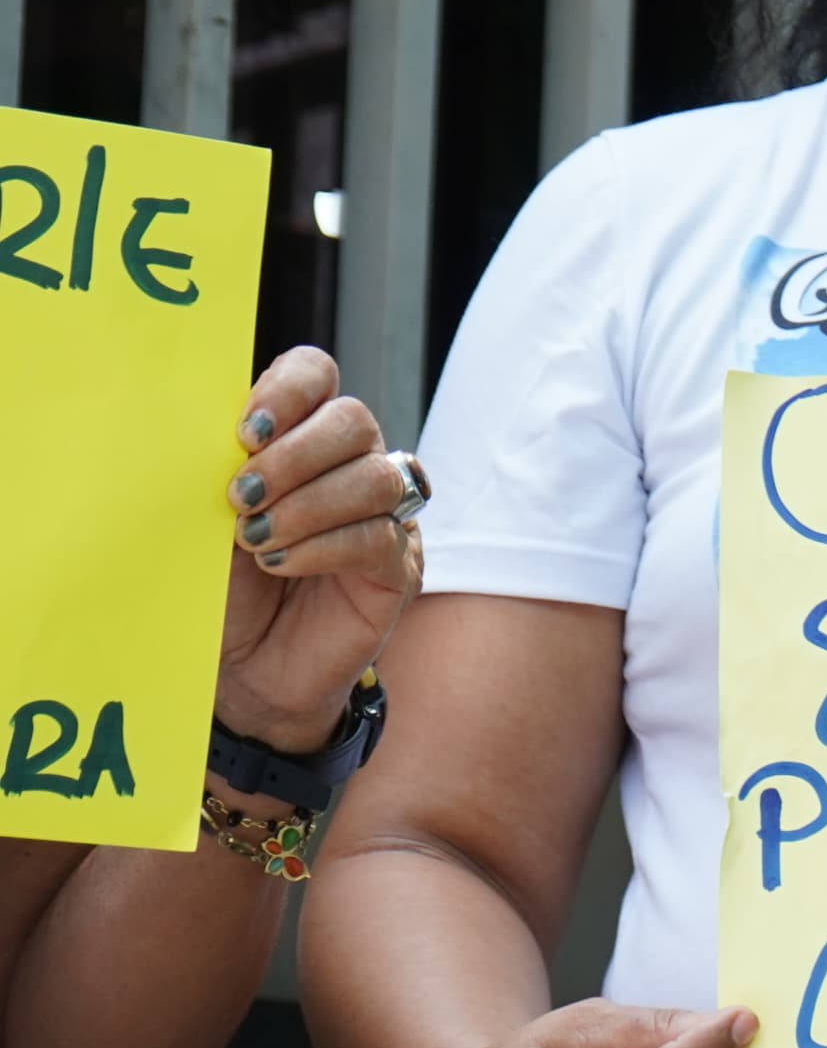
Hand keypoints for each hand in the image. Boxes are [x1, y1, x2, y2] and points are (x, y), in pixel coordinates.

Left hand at [213, 347, 423, 748]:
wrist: (243, 672)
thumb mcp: (206, 521)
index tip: (245, 433)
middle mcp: (349, 465)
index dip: (289, 391)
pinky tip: (282, 565)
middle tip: (241, 497)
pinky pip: (378, 536)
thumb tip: (220, 438)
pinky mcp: (399, 566)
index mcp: (300, 438)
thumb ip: (221, 471)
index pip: (316, 375)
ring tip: (257, 540)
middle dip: (294, 455)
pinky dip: (323, 547)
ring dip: (307, 505)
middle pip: (352, 419)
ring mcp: (384, 515)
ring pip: (372, 476)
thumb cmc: (222, 590)